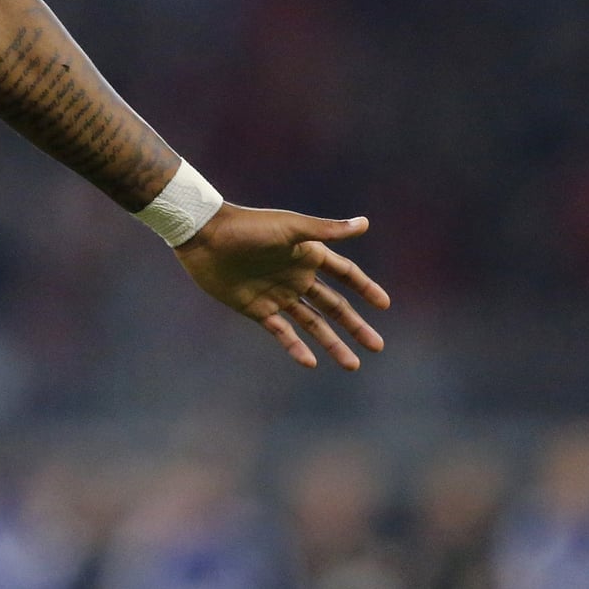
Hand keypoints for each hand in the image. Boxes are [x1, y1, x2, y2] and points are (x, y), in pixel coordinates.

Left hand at [173, 205, 389, 370]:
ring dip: (332, 343)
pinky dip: (296, 347)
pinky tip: (311, 363)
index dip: (365, 288)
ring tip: (352, 364)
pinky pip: (281, 332)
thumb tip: (365, 223)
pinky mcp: (256, 308)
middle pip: (333, 306)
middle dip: (355, 326)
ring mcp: (277, 294)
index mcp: (307, 256)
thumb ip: (327, 231)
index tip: (385, 305)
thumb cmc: (248, 227)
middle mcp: (296, 276)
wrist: (204, 236)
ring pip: (312, 323)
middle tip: (378, 346)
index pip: (345, 275)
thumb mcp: (291, 229)